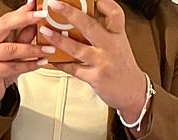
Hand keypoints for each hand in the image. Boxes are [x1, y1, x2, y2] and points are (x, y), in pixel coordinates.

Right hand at [0, 0, 56, 104]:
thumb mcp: (12, 45)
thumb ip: (23, 31)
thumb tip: (36, 15)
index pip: (9, 16)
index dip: (24, 11)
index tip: (38, 6)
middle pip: (6, 26)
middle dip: (26, 20)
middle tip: (42, 17)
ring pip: (12, 49)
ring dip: (32, 49)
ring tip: (48, 49)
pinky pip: (13, 67)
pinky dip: (28, 66)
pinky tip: (40, 63)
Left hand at [36, 0, 147, 124]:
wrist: (132, 91)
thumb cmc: (123, 66)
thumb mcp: (119, 43)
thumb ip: (104, 31)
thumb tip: (81, 18)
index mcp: (118, 34)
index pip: (113, 12)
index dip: (101, 1)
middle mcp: (110, 46)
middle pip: (89, 26)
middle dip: (70, 13)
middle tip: (54, 4)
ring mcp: (102, 62)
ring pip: (77, 48)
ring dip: (59, 39)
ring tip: (45, 31)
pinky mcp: (94, 78)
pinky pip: (73, 69)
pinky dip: (60, 63)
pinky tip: (49, 57)